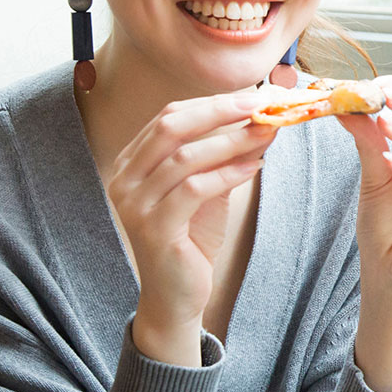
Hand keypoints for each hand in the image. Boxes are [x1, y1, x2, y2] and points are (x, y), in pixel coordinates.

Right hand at [106, 89, 274, 364]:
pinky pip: (194, 188)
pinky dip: (228, 173)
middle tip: (260, 105)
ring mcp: (134, 204)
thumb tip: (259, 121)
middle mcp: (125, 179)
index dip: (211, 102)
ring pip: (185, 156)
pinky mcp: (153, 229)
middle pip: (172, 126)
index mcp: (131, 163)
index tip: (252, 95)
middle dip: (220, 111)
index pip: (169, 116)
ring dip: (232, 141)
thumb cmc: (191, 238)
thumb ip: (221, 156)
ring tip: (266, 134)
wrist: (176, 295)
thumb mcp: (206, 189)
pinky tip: (254, 166)